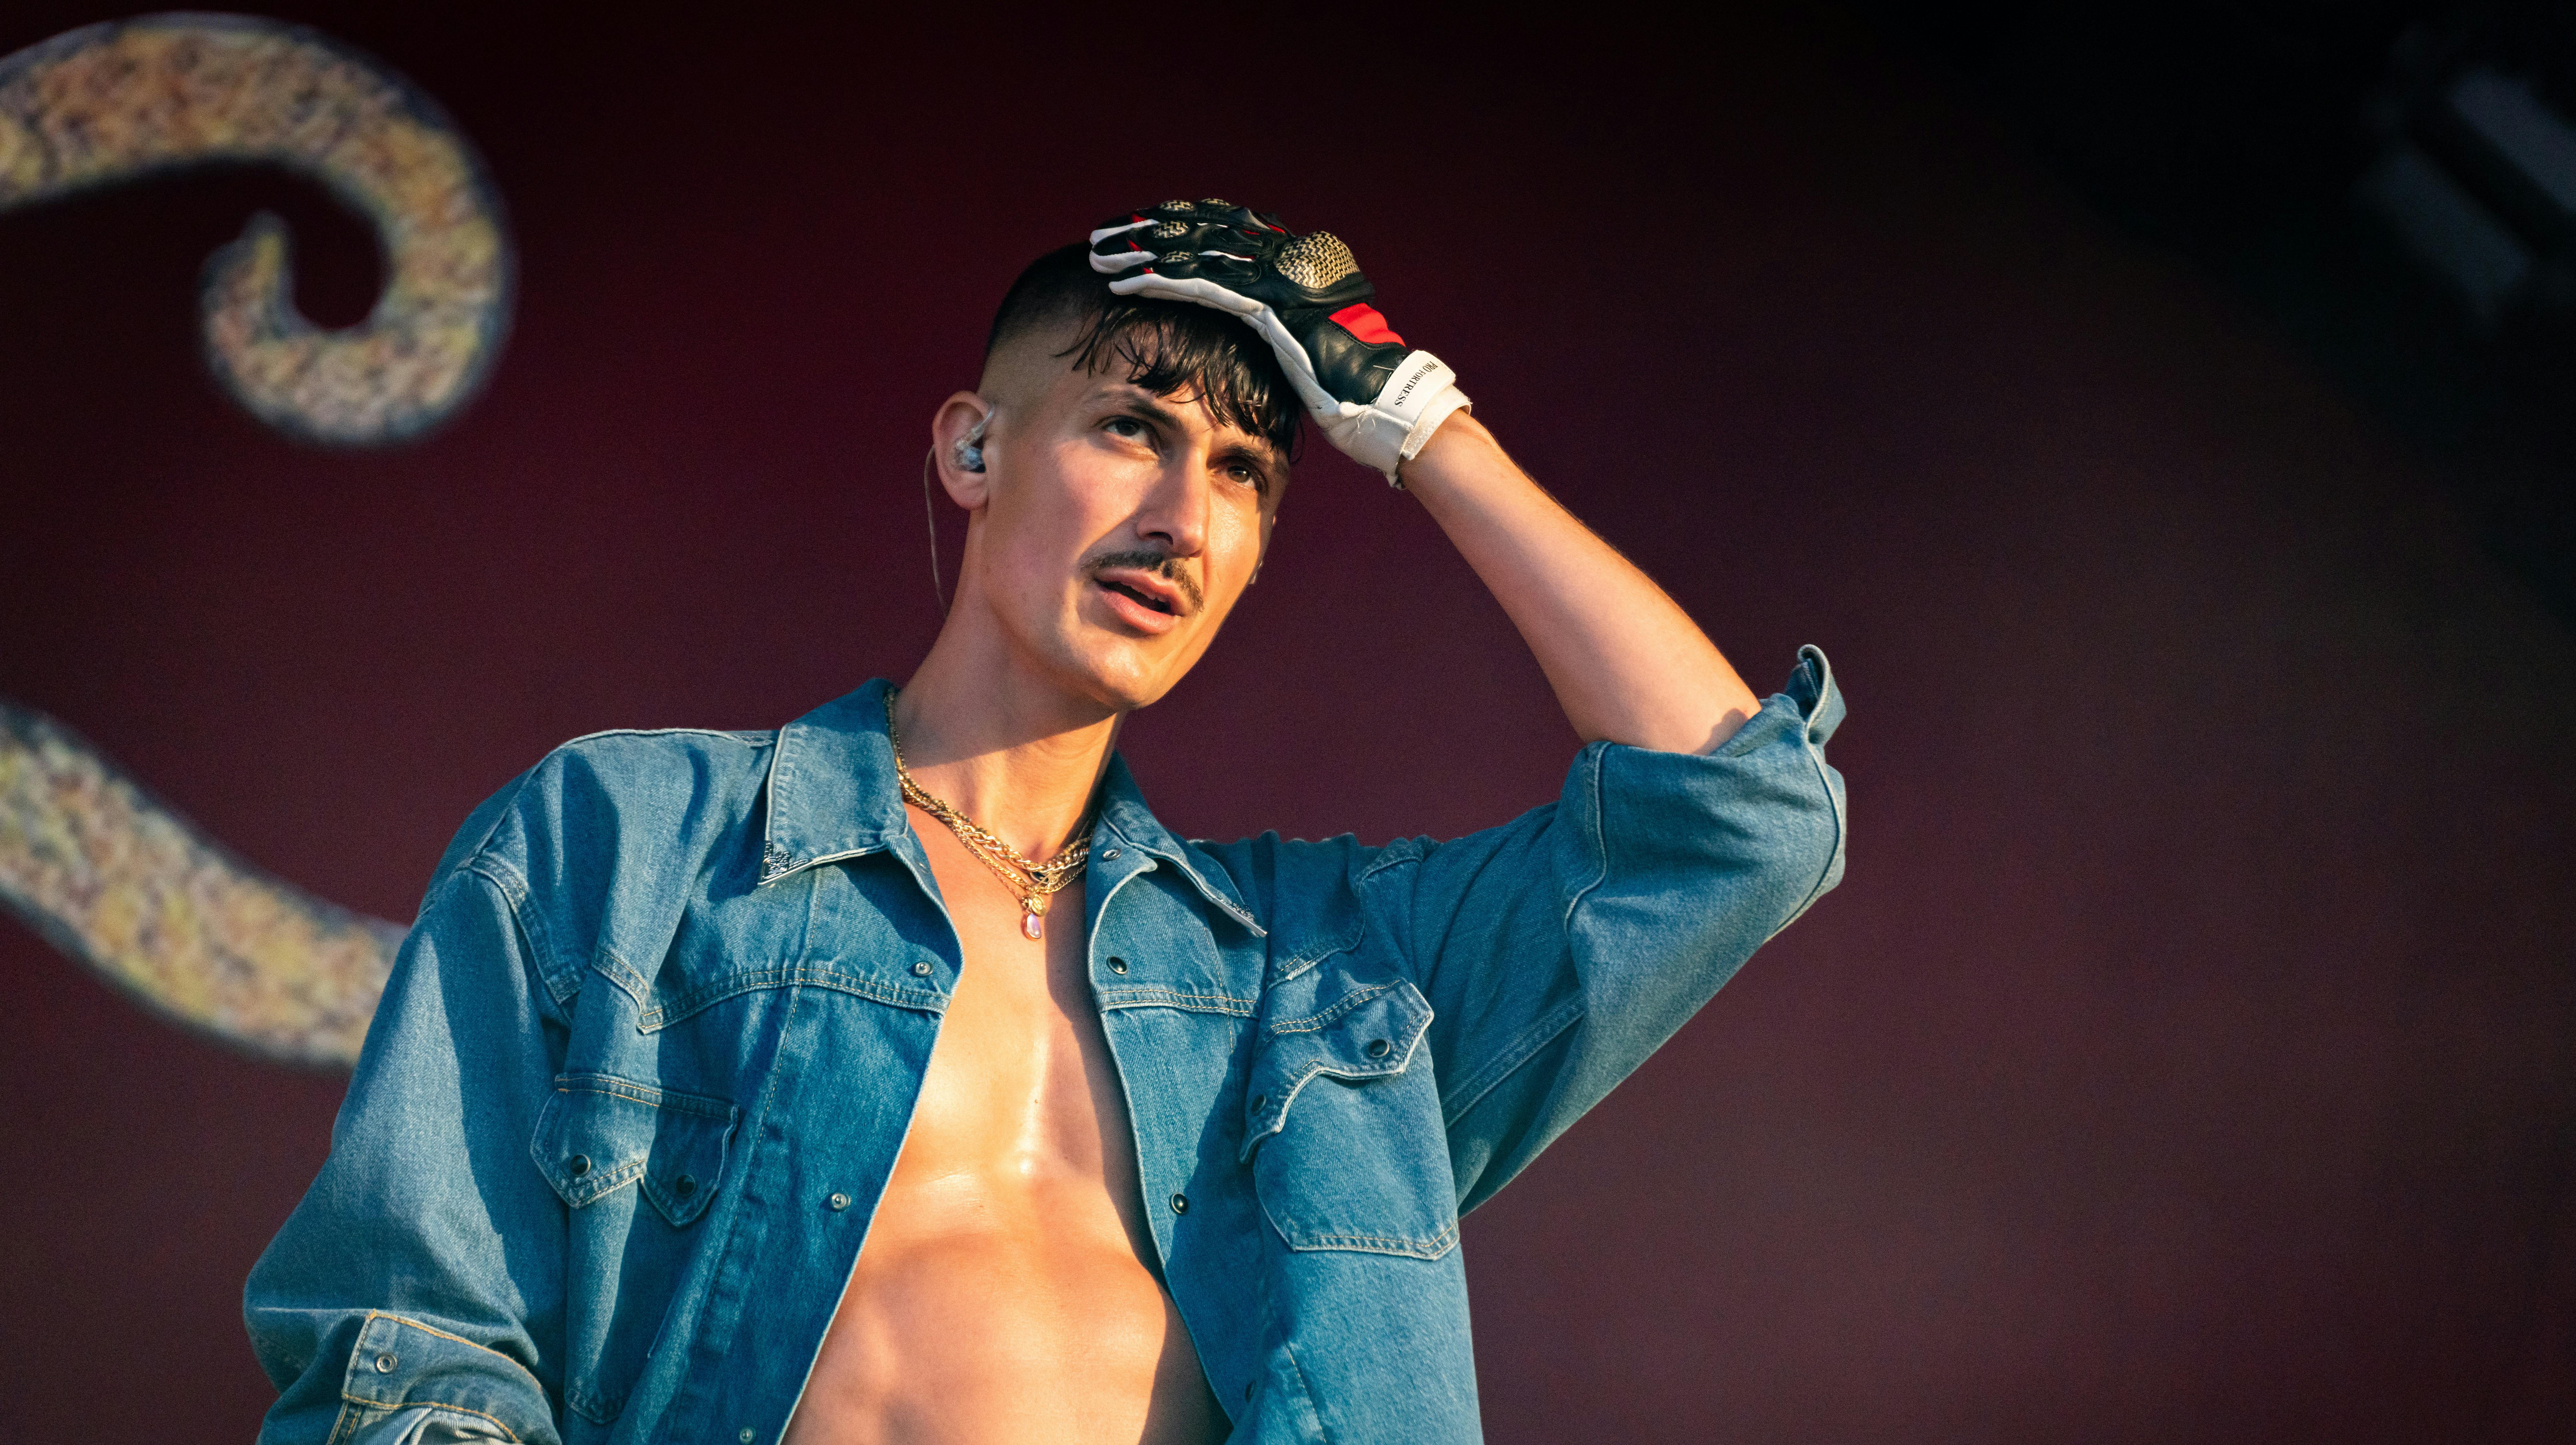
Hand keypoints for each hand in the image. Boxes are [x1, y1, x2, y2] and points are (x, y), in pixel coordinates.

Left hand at [1089, 199, 1470, 481]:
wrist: (1383, 403)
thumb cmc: (1348, 388)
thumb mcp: (1300, 344)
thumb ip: (1270, 325)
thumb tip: (1245, 325)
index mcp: (1290, 262)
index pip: (1220, 231)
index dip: (1175, 228)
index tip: (1135, 231)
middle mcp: (1284, 260)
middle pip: (1202, 231)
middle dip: (1148, 232)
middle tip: (1104, 233)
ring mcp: (1278, 281)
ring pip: (1196, 253)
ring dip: (1142, 254)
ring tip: (1101, 254)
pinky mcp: (1268, 308)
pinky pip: (1204, 287)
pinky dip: (1162, 282)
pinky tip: (1127, 282)